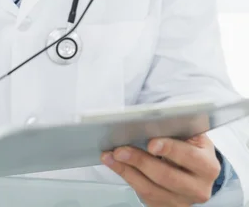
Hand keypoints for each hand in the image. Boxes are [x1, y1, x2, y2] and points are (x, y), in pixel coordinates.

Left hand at [101, 134, 220, 205]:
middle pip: (166, 176)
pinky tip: (115, 165)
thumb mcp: (191, 136)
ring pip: (151, 189)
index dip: (170, 149)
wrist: (197, 171)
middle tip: (120, 150)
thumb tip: (148, 120)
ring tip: (111, 156)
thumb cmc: (190, 147)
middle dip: (140, 161)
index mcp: (207, 166)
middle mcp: (198, 188)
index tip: (152, 143)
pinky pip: (144, 195)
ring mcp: (182, 202)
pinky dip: (127, 177)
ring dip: (127, 171)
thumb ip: (176, 129)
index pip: (189, 157)